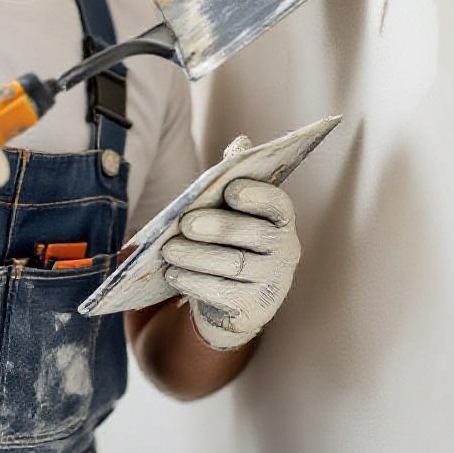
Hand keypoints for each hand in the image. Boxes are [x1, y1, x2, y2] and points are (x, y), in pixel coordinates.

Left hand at [160, 179, 300, 349]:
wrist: (226, 299)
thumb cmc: (225, 240)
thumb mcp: (228, 211)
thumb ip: (231, 179)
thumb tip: (241, 142)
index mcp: (279, 220)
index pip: (278, 204)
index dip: (257, 195)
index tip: (229, 190)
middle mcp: (285, 251)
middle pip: (255, 234)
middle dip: (218, 226)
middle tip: (186, 223)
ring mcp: (273, 283)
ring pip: (235, 265)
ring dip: (197, 256)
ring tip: (168, 250)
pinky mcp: (254, 310)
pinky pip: (223, 294)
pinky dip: (194, 282)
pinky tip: (173, 274)